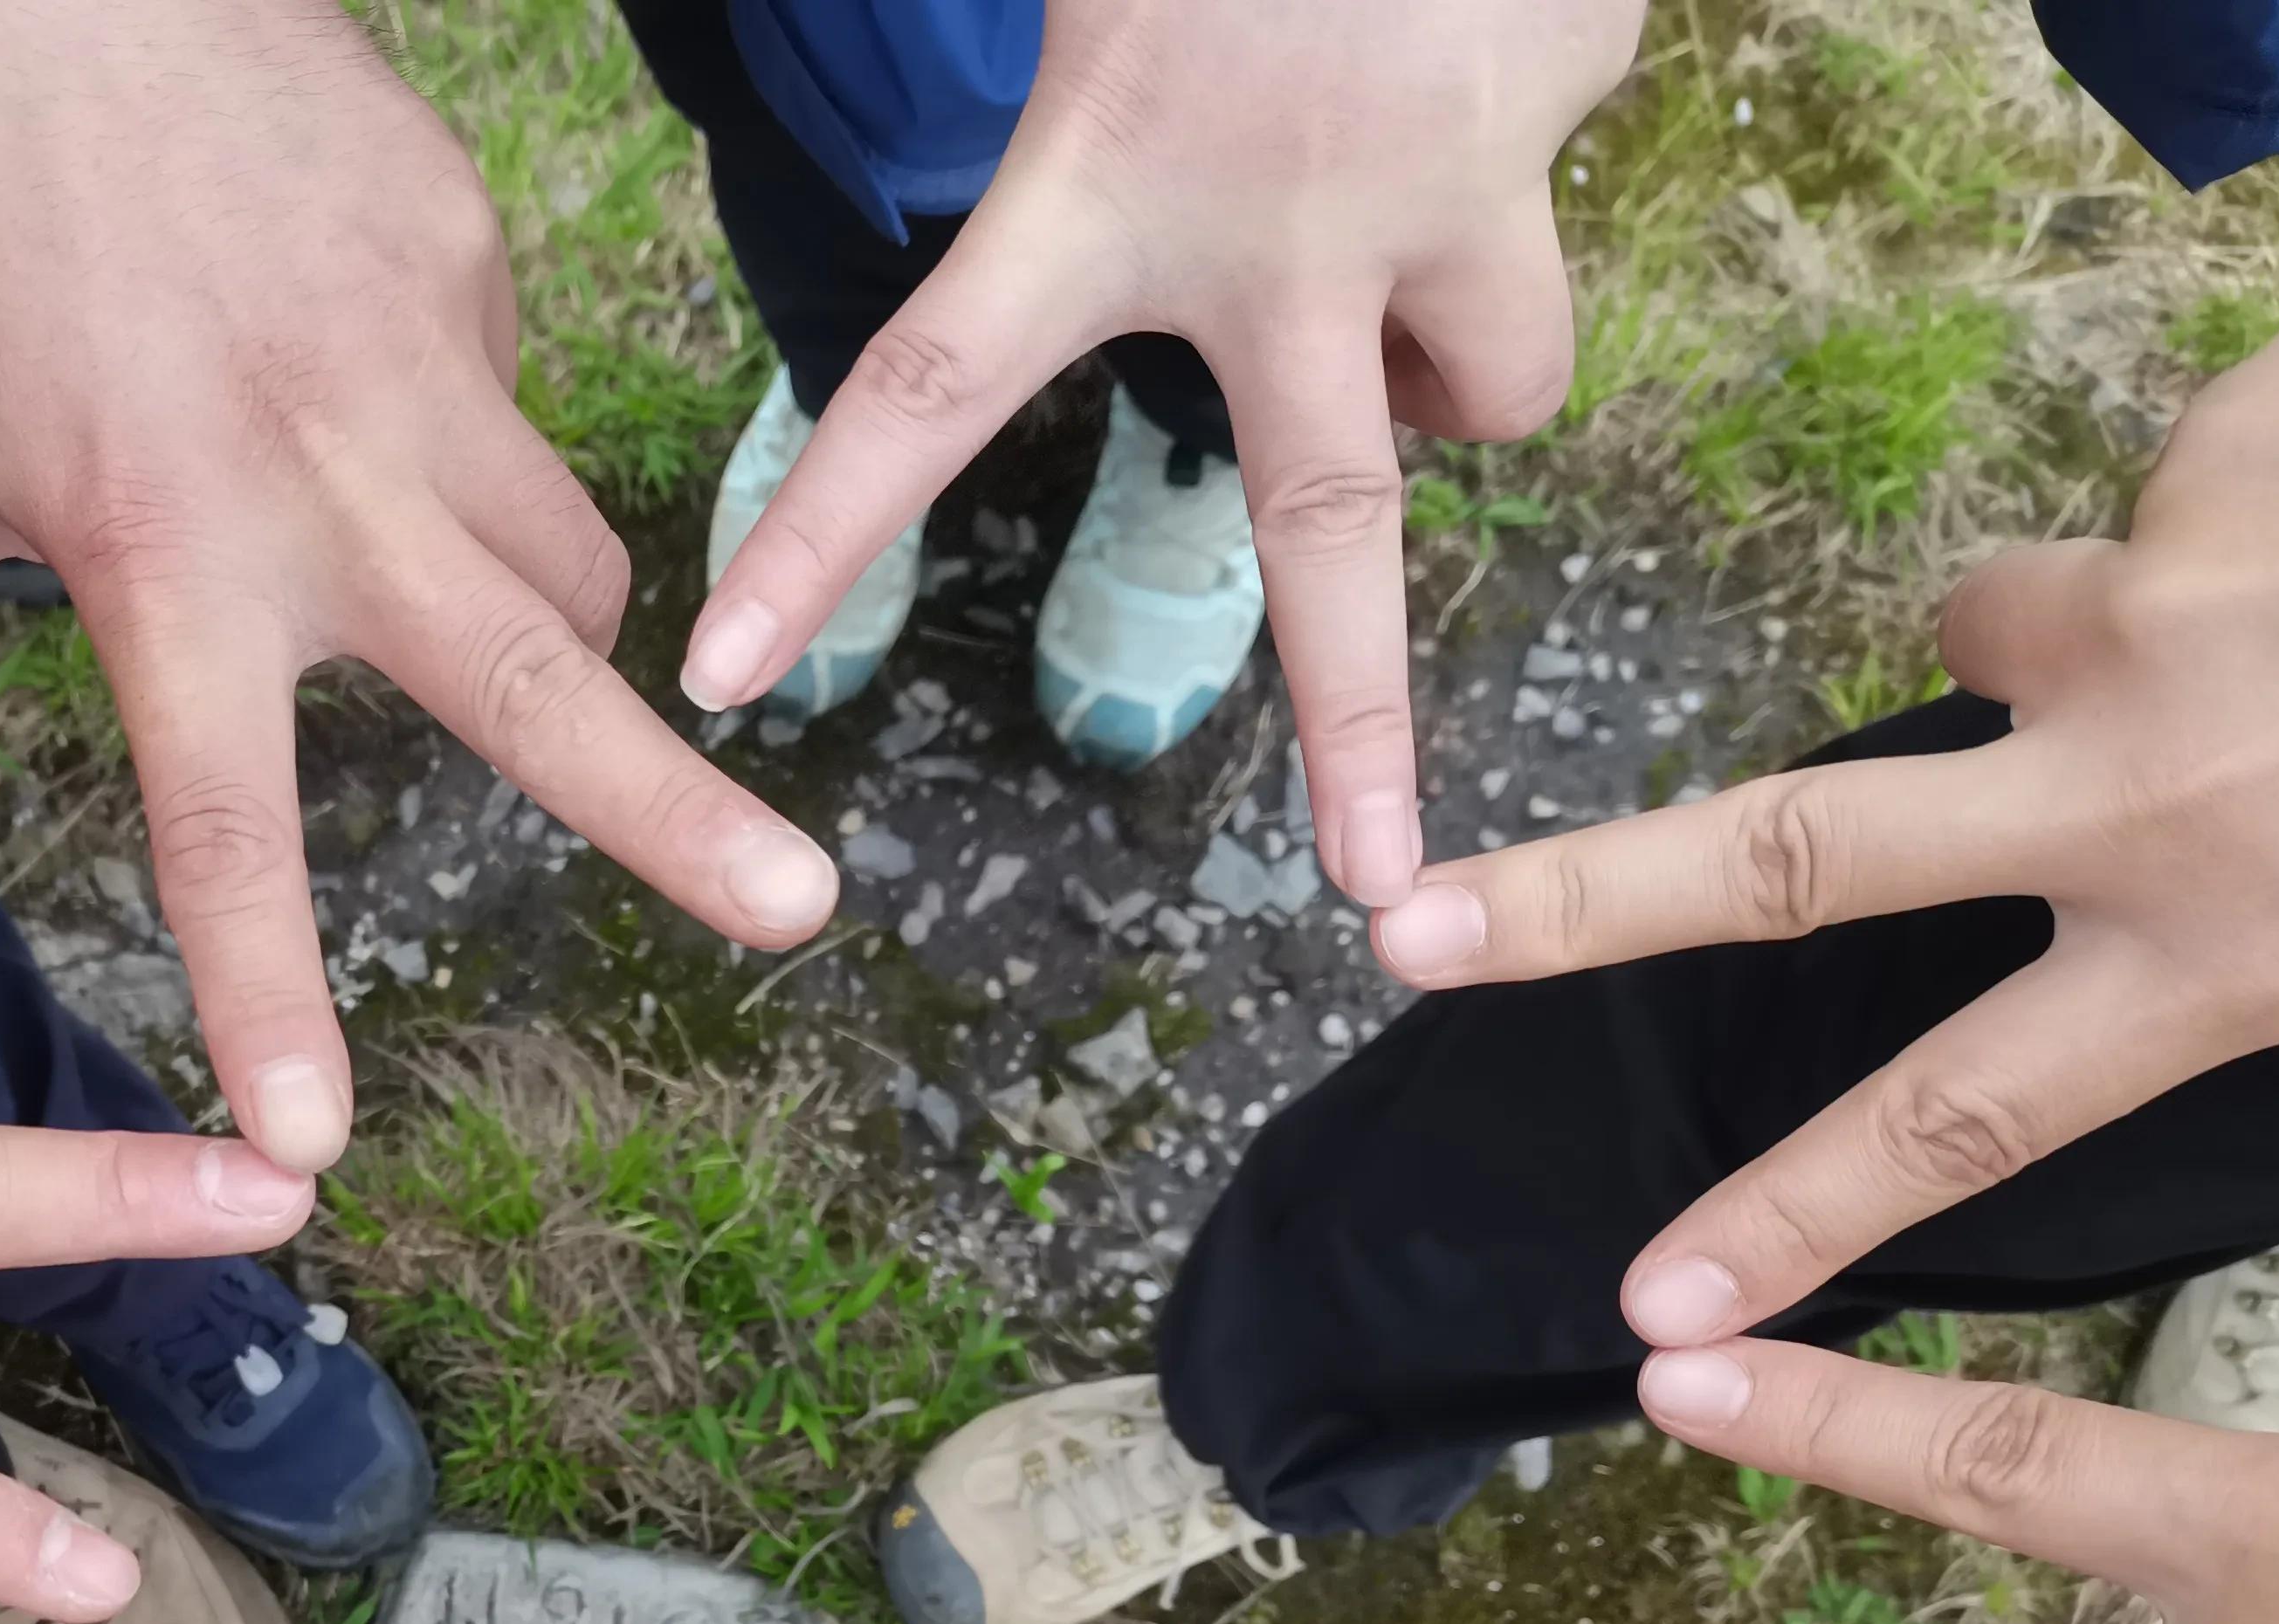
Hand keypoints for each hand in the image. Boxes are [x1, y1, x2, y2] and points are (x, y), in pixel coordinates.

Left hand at [0, 0, 839, 1173]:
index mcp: (160, 552)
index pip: (228, 822)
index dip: (274, 997)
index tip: (322, 1146)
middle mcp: (320, 474)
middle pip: (533, 682)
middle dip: (678, 813)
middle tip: (796, 913)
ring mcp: (422, 356)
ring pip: (565, 550)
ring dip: (567, 632)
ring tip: (532, 645)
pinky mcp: (471, 252)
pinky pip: (512, 399)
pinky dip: (466, 439)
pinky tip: (357, 372)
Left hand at [681, 0, 1640, 906]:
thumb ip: (1031, 64)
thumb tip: (986, 69)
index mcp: (1107, 172)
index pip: (923, 385)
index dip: (818, 538)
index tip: (715, 675)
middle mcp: (1288, 219)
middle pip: (1328, 519)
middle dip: (1362, 719)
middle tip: (1383, 887)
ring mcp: (1447, 184)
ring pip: (1482, 384)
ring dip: (1448, 366)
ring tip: (1399, 231)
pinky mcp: (1563, 125)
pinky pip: (1532, 221)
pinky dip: (1496, 180)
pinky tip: (1461, 57)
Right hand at [1369, 246, 2278, 1344]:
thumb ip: (2208, 894)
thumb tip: (2037, 822)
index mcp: (2236, 952)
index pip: (1960, 1119)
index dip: (1790, 1219)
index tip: (1652, 1317)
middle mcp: (2155, 805)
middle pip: (1799, 860)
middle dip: (1579, 898)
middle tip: (1407, 926)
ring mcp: (2156, 625)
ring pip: (2006, 619)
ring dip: (2091, 623)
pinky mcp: (2184, 479)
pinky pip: (2147, 501)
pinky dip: (2227, 509)